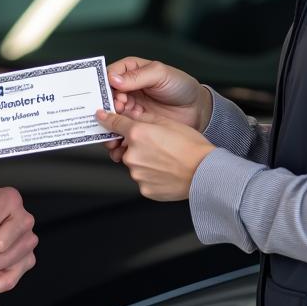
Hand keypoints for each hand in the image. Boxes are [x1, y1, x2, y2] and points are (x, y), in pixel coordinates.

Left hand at [96, 106, 212, 200]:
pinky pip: (144, 179)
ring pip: (136, 164)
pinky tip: (167, 172)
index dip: (107, 119)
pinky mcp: (144, 189)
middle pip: (127, 146)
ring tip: (167, 161)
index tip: (101, 116)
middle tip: (160, 146)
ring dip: (146, 161)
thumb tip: (132, 116)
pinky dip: (152, 176)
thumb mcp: (169, 122)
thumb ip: (146, 118)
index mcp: (138, 134)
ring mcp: (137, 174)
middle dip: (139, 145)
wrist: (205, 173)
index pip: (114, 123)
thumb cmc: (192, 147)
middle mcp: (133, 154)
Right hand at [103, 57, 210, 164]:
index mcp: (130, 71)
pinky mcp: (135, 124)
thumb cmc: (181, 86)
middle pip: (106, 98)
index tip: (112, 96)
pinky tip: (118, 143)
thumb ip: (137, 76)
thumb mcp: (160, 74)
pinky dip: (117, 138)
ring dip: (108, 125)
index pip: (110, 76)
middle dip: (107, 108)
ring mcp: (130, 107)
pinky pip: (120, 131)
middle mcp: (127, 89)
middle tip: (115, 114)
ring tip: (113, 133)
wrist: (197, 110)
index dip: (107, 86)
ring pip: (111, 116)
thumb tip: (114, 79)